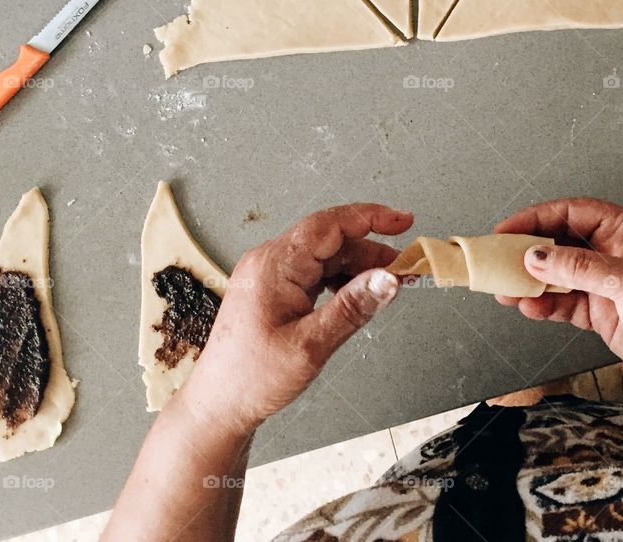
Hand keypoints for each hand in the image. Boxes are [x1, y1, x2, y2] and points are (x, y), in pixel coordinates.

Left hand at [180, 203, 411, 436]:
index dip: (370, 217)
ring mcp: (269, 274)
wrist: (217, 405)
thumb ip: (353, 308)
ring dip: (358, 265)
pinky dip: (340, 278)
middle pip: (330, 239)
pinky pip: (313, 271)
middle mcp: (270, 260)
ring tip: (388, 284)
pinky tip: (358, 294)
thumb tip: (388, 279)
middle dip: (371, 250)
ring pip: (324, 255)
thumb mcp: (311, 346)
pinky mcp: (272, 288)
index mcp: (275, 264)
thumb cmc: (252, 378)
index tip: (403, 221)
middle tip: (405, 267)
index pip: (330, 224)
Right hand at [495, 198, 622, 404]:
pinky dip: (544, 306)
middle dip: (528, 251)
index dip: (537, 218)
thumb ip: (581, 269)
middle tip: (498, 260)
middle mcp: (614, 253)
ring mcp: (607, 285)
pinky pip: (565, 304)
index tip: (506, 230)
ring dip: (531, 282)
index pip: (572, 213)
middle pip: (560, 242)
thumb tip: (536, 257)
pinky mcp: (603, 314)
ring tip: (506, 290)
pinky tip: (529, 309)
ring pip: (558, 275)